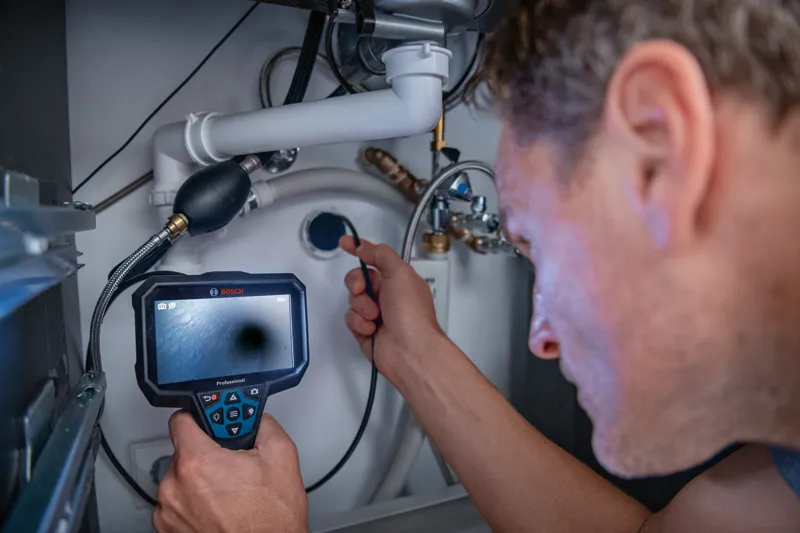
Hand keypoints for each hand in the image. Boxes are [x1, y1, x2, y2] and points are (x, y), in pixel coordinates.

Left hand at [154, 412, 307, 532]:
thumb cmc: (271, 519)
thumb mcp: (281, 455)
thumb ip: (263, 424)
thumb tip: (254, 417)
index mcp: (197, 462)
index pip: (180, 420)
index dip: (200, 417)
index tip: (211, 422)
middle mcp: (174, 486)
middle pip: (183, 451)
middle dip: (207, 454)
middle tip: (231, 465)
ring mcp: (168, 511)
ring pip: (179, 479)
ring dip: (199, 481)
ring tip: (227, 493)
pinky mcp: (167, 529)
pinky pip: (176, 503)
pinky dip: (192, 503)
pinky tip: (217, 509)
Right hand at [340, 236, 444, 384]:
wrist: (409, 349)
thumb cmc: (411, 313)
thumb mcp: (400, 272)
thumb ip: (380, 254)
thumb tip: (364, 246)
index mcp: (398, 279)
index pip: (375, 258)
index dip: (359, 249)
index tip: (345, 243)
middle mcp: (387, 295)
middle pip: (358, 278)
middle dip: (356, 283)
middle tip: (362, 289)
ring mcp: (376, 313)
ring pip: (352, 300)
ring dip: (361, 306)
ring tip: (375, 317)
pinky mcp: (365, 330)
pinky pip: (350, 319)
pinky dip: (359, 323)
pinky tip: (372, 330)